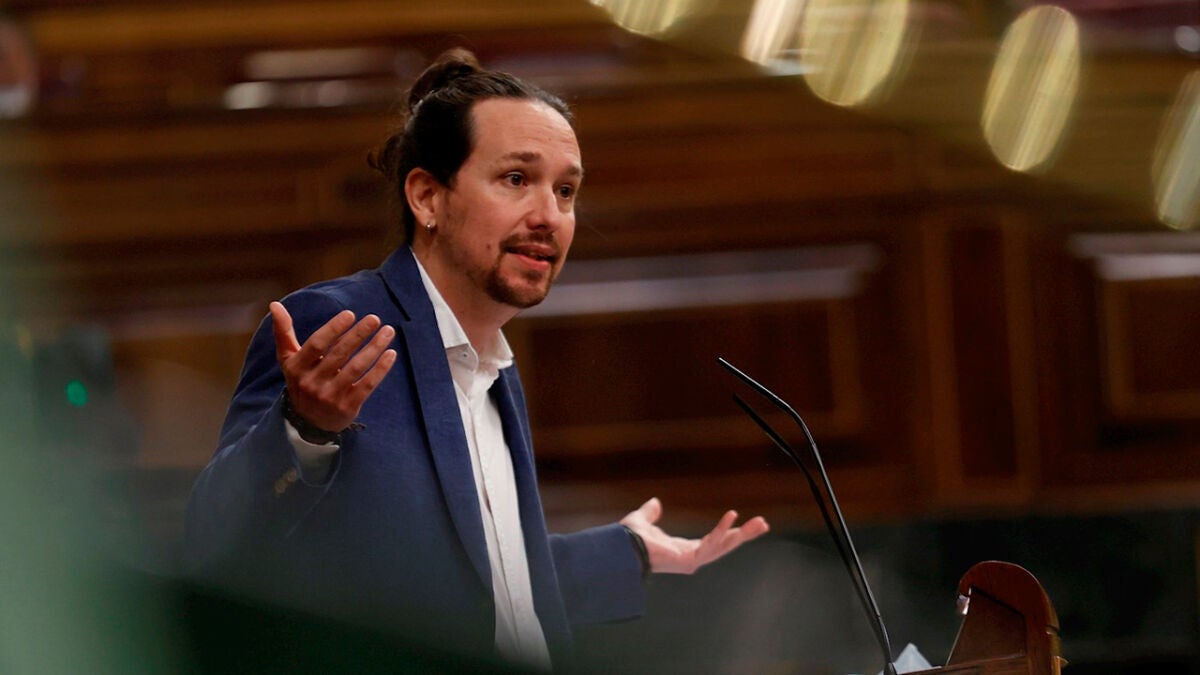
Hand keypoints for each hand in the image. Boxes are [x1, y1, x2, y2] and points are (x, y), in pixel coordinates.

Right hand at [271, 301, 396, 432]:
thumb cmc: (302, 381)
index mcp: (297, 367)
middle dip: (358, 334)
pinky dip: (381, 369)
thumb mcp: (289, 360)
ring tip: (388, 331)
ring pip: (356, 368)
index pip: (316, 344)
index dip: (333, 329)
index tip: (350, 314)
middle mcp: (312, 383)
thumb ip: (284, 333)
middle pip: (339, 354)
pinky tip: (391, 353)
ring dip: (374, 348)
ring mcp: (330, 396)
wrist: (309, 423)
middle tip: (375, 318)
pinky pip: (367, 384)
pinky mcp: (348, 407)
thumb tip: (275, 304)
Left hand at [620, 497, 768, 574]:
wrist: (620, 548)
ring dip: (742, 535)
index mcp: (684, 549)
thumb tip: (655, 502)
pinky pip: (710, 543)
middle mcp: (691, 557)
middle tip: (764, 524)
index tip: (744, 522)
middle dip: (745, 535)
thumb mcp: (643, 520)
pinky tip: (733, 517)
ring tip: (760, 523)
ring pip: (723, 547)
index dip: (728, 531)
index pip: (713, 541)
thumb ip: (651, 513)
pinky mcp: (690, 560)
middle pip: (725, 546)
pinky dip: (722, 530)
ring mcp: (692, 560)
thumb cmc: (629, 539)